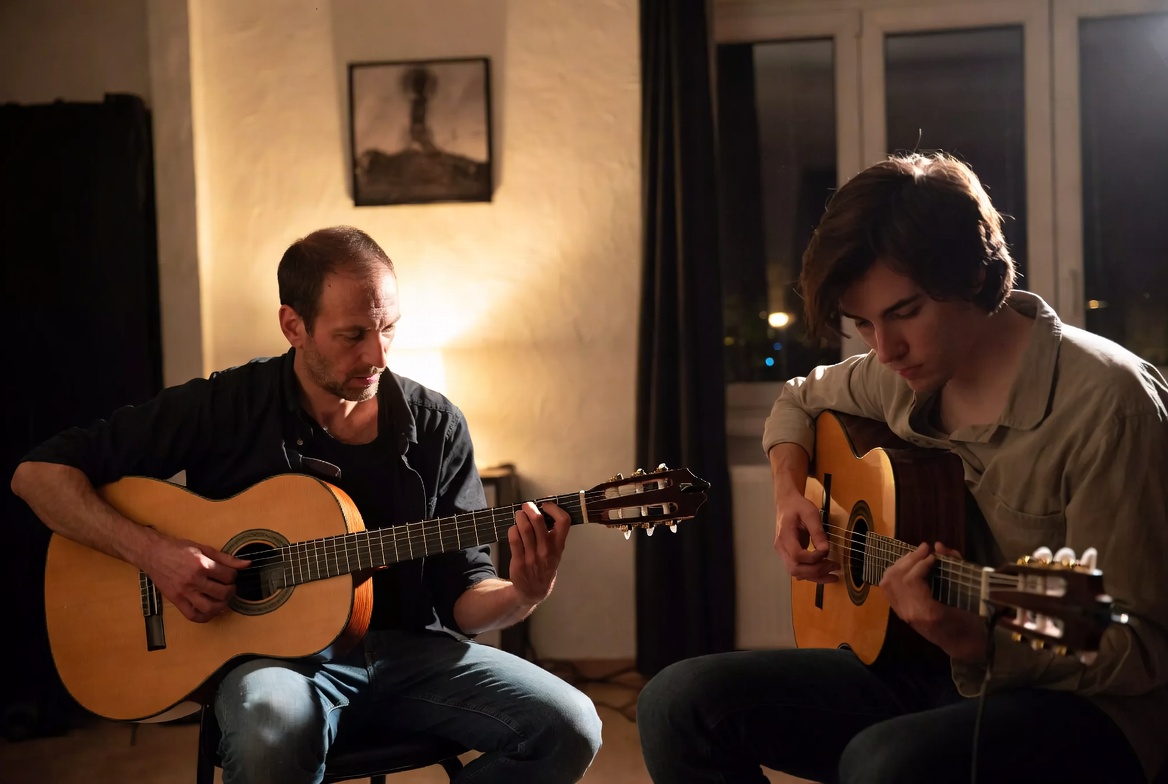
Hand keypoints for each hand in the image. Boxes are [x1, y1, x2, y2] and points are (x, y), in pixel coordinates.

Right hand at [144, 537, 250, 622]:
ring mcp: (184, 592)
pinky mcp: (176, 600)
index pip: (228, 576)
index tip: (231, 575)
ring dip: (221, 606)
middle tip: (229, 587)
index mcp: (202, 564)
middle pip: (222, 593)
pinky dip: (205, 617)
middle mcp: (193, 580)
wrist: (153, 554)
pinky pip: (192, 615)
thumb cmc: (178, 549)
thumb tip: (247, 564)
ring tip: (223, 600)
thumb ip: (226, 558)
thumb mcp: (204, 548)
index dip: (234, 576)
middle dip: (231, 591)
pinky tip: (211, 611)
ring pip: (209, 607)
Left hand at [507, 501, 570, 604]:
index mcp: (558, 546)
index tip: (546, 504)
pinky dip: (513, 530)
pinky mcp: (519, 562)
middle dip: (530, 508)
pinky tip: (514, 529)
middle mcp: (547, 550)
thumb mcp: (556, 552)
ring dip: (520, 517)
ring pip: (524, 528)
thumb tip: (545, 509)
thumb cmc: (545, 566)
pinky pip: (514, 539)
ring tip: (519, 515)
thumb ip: (553, 534)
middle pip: (538, 521)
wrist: (534, 591)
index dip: (554, 508)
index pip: (563, 521)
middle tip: (526, 506)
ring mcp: (532, 556)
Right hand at [773, 492, 838, 582]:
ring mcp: (783, 552)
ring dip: (815, 576)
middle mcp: (781, 547)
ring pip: (796, 573)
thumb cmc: (798, 506)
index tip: (827, 550)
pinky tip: (824, 573)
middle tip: (834, 567)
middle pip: (795, 569)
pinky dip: (811, 574)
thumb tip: (826, 549)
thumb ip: (818, 532)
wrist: (786, 503)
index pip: (797, 555)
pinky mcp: (788, 555)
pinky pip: (798, 569)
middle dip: (816, 571)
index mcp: (785, 536)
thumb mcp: (810, 513)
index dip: (814, 557)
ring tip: (833, 575)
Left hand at [880, 541, 986, 661]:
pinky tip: (907, 567)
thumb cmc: (970, 621)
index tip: (934, 556)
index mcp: (926, 611)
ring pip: (888, 581)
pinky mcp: (900, 612)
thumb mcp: (970, 594)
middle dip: (909, 558)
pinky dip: (895, 573)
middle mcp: (909, 613)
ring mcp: (902, 613)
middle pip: (896, 578)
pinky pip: (888, 589)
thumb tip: (939, 546)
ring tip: (917, 556)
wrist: (964, 645)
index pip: (911, 580)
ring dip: (900, 564)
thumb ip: (956, 568)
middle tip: (925, 549)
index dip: (921, 563)